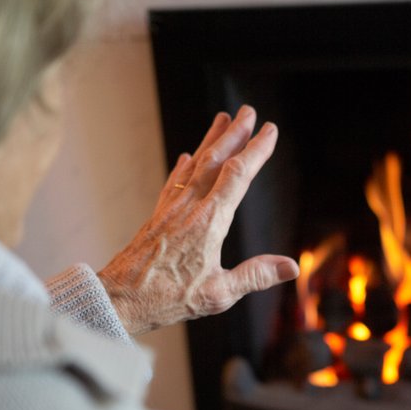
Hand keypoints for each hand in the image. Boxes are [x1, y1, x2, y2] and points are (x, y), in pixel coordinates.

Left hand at [98, 106, 298, 334]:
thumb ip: (256, 276)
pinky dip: (184, 166)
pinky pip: (174, 182)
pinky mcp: (157, 217)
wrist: (118, 298)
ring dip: (210, 140)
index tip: (269, 131)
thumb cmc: (167, 298)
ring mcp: (171, 209)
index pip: (238, 176)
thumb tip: (292, 266)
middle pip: (215, 160)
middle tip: (248, 111)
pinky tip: (185, 157)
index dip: (256, 150)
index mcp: (209, 222)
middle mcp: (189, 207)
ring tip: (222, 119)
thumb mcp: (218, 294)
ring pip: (194, 165)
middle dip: (234, 134)